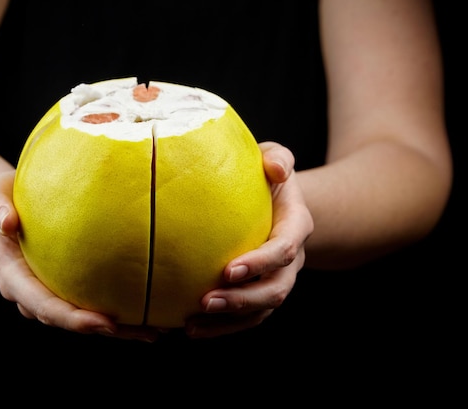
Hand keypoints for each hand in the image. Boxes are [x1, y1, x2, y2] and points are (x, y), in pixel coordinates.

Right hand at [0, 171, 159, 341]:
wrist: (4, 207)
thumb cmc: (1, 198)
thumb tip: (7, 222)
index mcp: (14, 279)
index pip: (45, 307)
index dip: (74, 319)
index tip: (107, 323)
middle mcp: (30, 295)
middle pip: (69, 321)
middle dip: (106, 331)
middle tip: (147, 333)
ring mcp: (47, 294)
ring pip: (83, 319)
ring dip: (120, 330)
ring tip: (157, 331)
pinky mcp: (64, 288)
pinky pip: (90, 303)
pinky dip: (119, 313)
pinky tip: (149, 312)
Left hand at [186, 142, 313, 338]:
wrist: (278, 202)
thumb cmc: (268, 176)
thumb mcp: (275, 158)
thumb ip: (278, 158)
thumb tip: (275, 168)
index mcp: (296, 228)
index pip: (282, 250)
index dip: (259, 264)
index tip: (229, 270)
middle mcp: (291, 260)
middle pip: (274, 290)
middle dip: (242, 300)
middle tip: (206, 301)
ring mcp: (277, 280)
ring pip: (260, 311)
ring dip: (228, 321)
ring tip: (192, 325)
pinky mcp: (259, 293)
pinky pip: (245, 318)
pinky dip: (220, 327)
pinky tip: (189, 328)